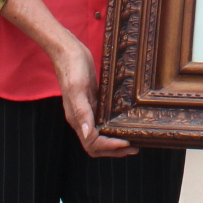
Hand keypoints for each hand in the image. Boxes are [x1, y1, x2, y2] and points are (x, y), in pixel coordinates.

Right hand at [45, 34, 137, 158]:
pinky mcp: (93, 103)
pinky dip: (113, 129)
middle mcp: (81, 118)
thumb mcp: (78, 88)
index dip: (109, 146)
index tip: (126, 142)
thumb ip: (81, 111)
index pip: (92, 143)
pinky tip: (124, 124)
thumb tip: (87, 133)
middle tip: (134, 147)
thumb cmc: (72, 68)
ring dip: (114, 143)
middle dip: (114, 150)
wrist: (68, 51)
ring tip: (132, 141)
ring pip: (99, 136)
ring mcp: (87, 111)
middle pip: (95, 145)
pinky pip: (102, 122)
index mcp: (76, 118)